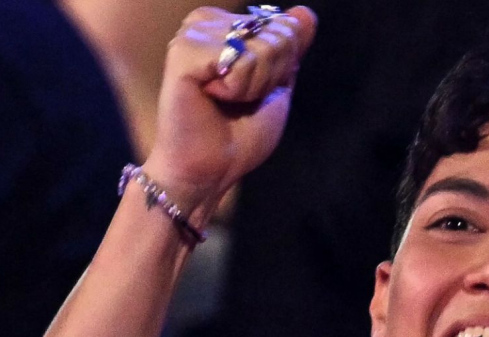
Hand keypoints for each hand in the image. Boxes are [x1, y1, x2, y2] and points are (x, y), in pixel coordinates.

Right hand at [143, 6, 316, 214]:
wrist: (212, 169)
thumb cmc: (240, 134)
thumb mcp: (277, 86)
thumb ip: (291, 49)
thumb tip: (306, 13)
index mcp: (226, 26)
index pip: (286, 27)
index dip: (282, 67)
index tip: (252, 90)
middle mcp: (206, 23)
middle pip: (278, 33)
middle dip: (270, 75)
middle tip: (237, 99)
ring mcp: (192, 35)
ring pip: (260, 47)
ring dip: (252, 85)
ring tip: (223, 100)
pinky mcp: (182, 52)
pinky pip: (239, 60)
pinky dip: (236, 88)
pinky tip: (210, 97)